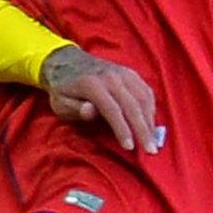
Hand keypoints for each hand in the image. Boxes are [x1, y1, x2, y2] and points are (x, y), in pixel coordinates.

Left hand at [40, 46, 160, 154]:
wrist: (67, 62)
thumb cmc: (63, 89)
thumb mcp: (60, 102)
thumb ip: (75, 108)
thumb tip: (91, 112)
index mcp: (92, 84)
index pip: (113, 110)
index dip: (122, 130)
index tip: (130, 147)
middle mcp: (111, 76)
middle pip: (133, 105)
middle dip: (143, 130)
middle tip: (150, 150)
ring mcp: (123, 73)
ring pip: (144, 98)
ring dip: (150, 121)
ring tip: (153, 141)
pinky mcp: (131, 73)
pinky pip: (146, 91)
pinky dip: (151, 109)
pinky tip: (151, 124)